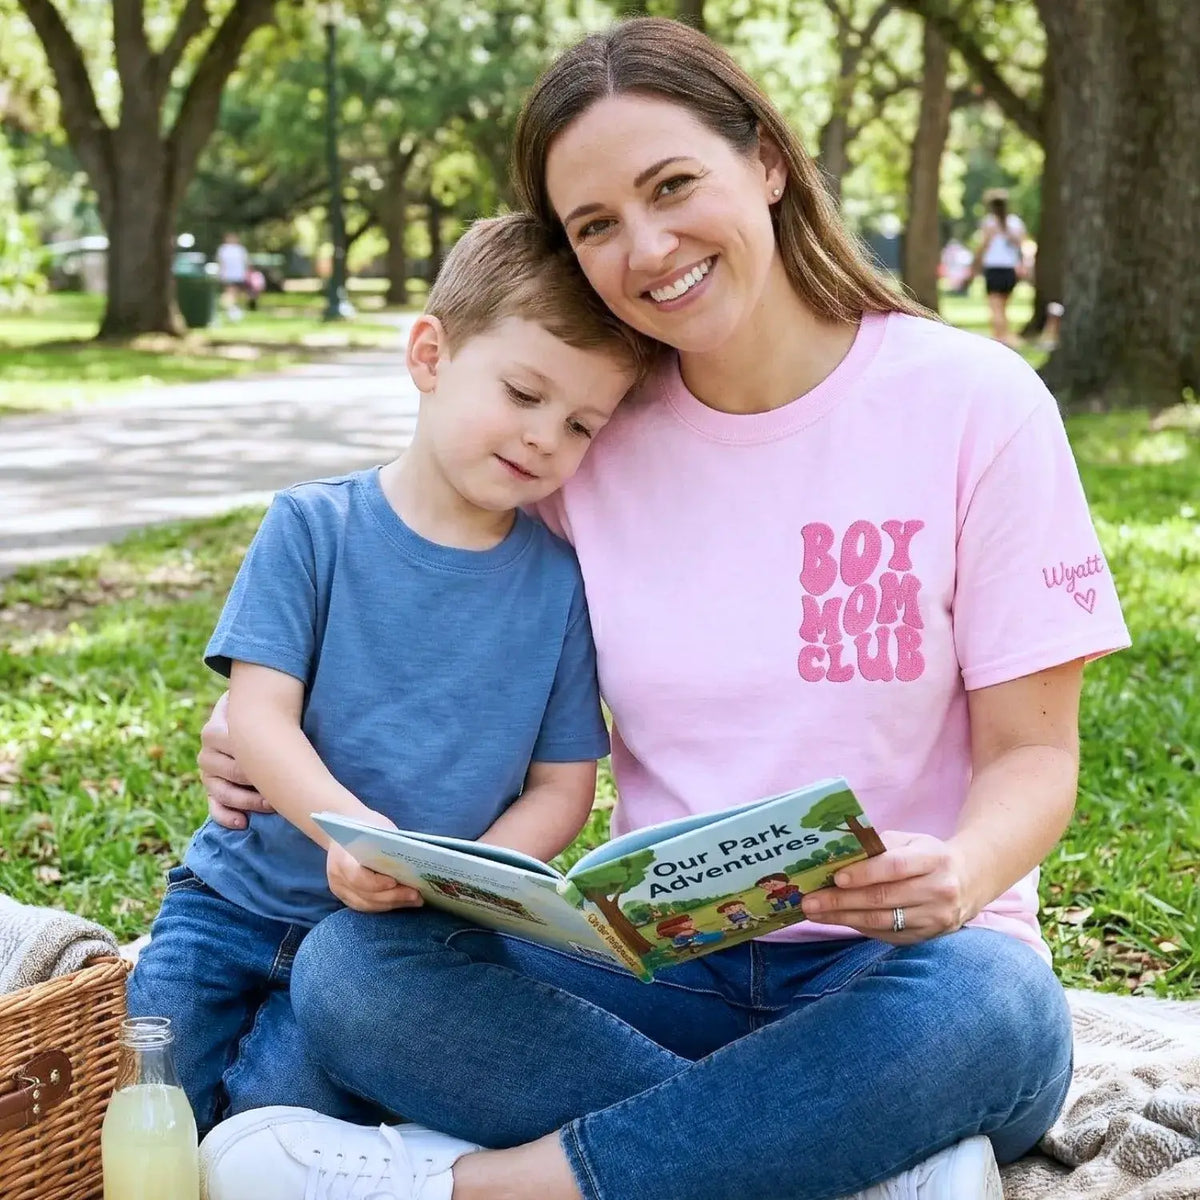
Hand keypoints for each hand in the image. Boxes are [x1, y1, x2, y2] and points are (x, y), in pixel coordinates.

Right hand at [198, 691, 273, 828]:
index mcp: (215, 727)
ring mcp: (207, 773)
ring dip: (249, 802)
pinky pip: (214, 808)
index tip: (279, 758)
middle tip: (283, 786)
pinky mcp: (211, 791)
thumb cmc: (263, 712)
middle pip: (232, 771)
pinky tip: (242, 823)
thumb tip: (272, 690)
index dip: (254, 755)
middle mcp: (207, 750)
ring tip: (272, 805)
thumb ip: (259, 700)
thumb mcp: (258, 702)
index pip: (230, 743)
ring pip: (223, 792)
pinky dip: (226, 817)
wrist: (249, 720)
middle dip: (258, 781)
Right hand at [326, 811, 422, 912]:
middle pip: (366, 894)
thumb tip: (415, 864)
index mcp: (342, 857)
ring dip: (393, 904)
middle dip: (393, 896)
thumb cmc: (365, 826)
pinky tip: (403, 902)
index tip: (395, 882)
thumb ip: (389, 848)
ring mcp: (340, 889)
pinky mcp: (345, 897)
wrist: (344, 829)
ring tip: (415, 900)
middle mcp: (337, 877)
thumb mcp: (377, 829)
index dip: (377, 883)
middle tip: (416, 895)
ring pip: (368, 904)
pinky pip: (366, 906)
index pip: (357, 877)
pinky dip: (385, 905)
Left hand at [800, 832, 976, 943]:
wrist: (968, 881)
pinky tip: (838, 920)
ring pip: (882, 921)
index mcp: (934, 859)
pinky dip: (859, 927)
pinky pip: (887, 934)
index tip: (836, 877)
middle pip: (884, 898)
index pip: (895, 867)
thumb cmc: (928, 856)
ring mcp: (935, 918)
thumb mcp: (911, 841)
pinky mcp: (928, 936)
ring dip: (843, 918)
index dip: (864, 873)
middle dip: (841, 900)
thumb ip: (880, 846)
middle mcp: (939, 891)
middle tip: (810, 901)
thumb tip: (838, 853)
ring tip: (815, 913)